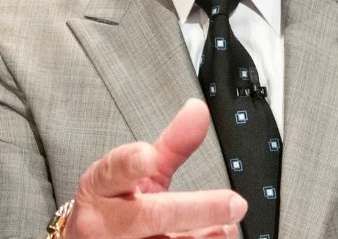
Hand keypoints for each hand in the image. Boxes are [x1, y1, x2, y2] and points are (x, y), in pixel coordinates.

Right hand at [66, 99, 245, 238]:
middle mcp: (108, 221)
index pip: (115, 171)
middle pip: (153, 216)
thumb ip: (171, 145)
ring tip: (226, 224)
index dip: (131, 163)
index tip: (149, 155)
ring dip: (207, 234)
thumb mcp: (136, 173)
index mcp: (102, 187)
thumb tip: (198, 110)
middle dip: (197, 209)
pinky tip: (215, 234)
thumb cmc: (115, 204)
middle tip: (234, 203)